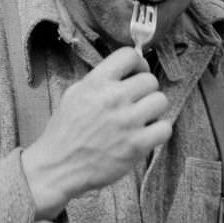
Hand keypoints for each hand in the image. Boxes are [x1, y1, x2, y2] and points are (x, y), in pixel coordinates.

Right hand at [21, 47, 171, 218]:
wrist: (58, 167)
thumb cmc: (65, 132)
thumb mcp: (74, 95)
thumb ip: (99, 81)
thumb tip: (126, 72)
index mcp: (96, 82)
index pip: (129, 55)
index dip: (138, 64)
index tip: (136, 74)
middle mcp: (113, 98)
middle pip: (150, 80)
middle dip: (145, 91)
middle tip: (136, 104)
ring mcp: (127, 121)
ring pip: (161, 101)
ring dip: (153, 110)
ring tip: (141, 120)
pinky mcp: (137, 144)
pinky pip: (165, 128)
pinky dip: (158, 131)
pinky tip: (146, 135)